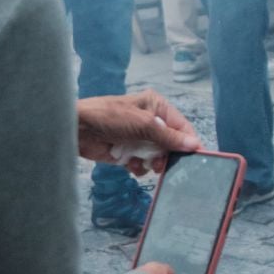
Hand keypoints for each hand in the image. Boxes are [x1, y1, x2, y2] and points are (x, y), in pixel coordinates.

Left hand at [77, 90, 201, 171]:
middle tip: (162, 164)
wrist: (78, 129)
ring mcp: (139, 138)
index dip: (188, 142)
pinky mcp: (128, 152)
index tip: (194, 159)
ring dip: (152, 163)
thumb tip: (195, 144)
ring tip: (145, 165)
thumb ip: (169, 136)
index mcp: (157, 107)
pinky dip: (139, 167)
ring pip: (158, 157)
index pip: (182, 126)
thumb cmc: (111, 118)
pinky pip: (143, 164)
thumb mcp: (144, 124)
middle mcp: (151, 121)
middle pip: (171, 144)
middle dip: (167, 156)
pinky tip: (130, 164)